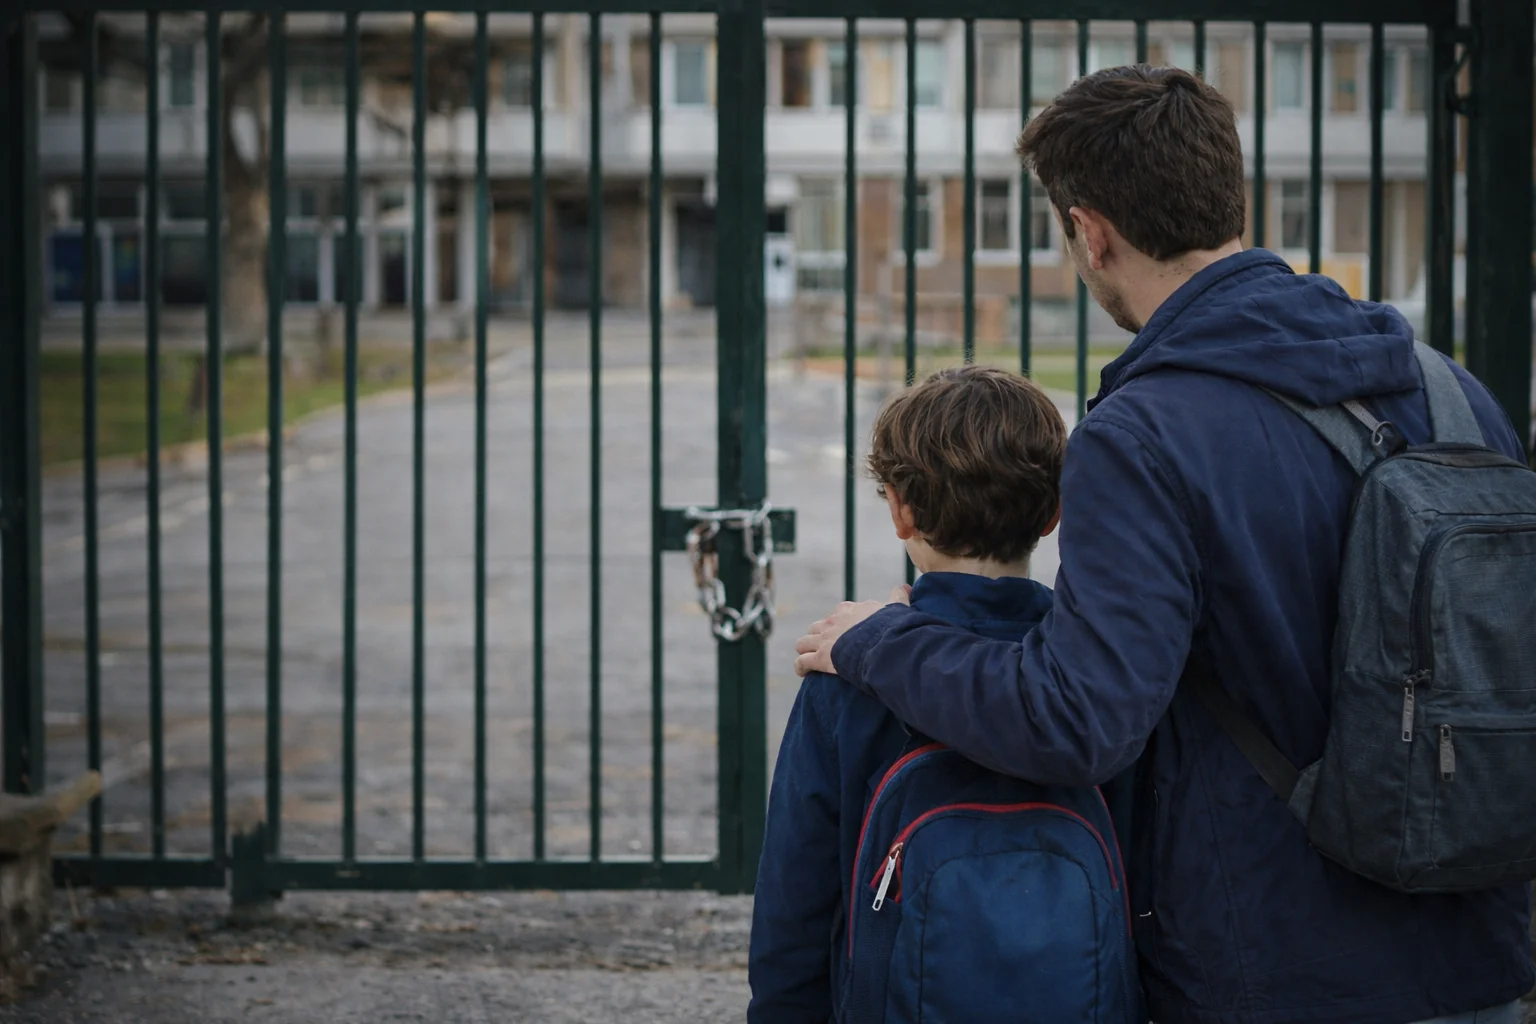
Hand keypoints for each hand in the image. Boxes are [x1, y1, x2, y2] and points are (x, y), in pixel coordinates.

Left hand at [793, 585, 911, 677]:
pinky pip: (802, 662)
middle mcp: (833, 621)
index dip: (840, 625)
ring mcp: (825, 639)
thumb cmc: (892, 627)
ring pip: (803, 642)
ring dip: (806, 650)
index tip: (846, 635)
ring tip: (811, 659)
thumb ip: (899, 597)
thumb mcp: (897, 608)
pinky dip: (801, 667)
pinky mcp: (821, 657)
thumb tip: (905, 586)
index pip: (838, 613)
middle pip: (817, 627)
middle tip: (827, 649)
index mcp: (850, 610)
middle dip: (819, 637)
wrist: (885, 644)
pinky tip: (804, 673)